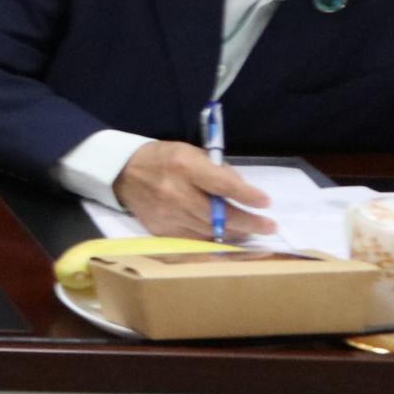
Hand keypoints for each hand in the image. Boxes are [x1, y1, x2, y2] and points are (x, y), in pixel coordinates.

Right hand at [113, 140, 272, 239]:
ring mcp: (168, 215)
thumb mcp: (191, 153)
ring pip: (210, 232)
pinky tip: (225, 237)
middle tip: (269, 226)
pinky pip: (195, 240)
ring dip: (235, 234)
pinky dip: (213, 239)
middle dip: (249, 222)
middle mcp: (175, 193)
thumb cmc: (165, 159)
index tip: (266, 202)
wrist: (124, 173)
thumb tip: (243, 191)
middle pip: (219, 215)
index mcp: (184, 166)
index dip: (247, 195)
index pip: (222, 184)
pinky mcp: (162, 231)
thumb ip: (217, 171)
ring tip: (250, 232)